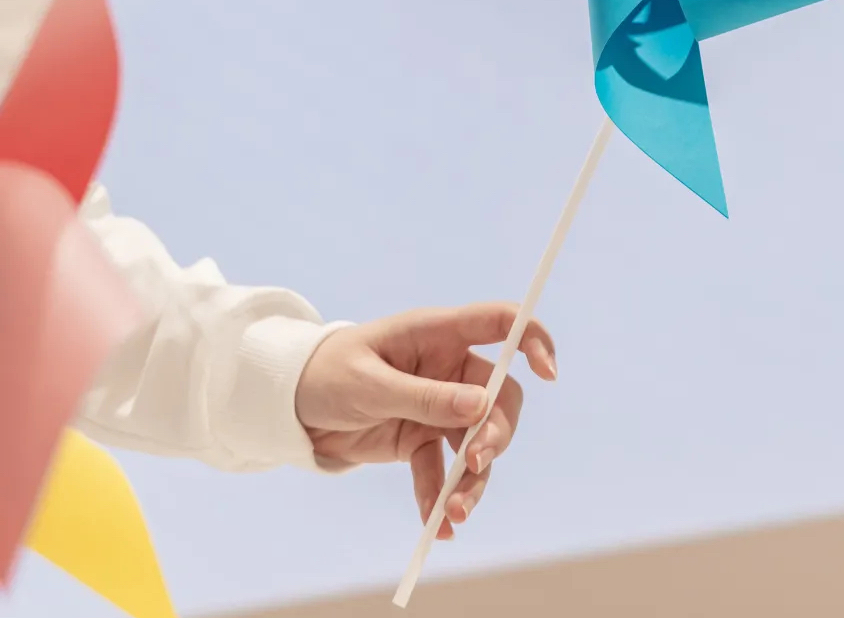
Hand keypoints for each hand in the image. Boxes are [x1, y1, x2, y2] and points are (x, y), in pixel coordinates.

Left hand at [294, 304, 556, 538]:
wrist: (289, 408)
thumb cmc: (326, 374)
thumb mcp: (370, 385)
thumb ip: (425, 397)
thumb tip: (480, 408)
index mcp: (437, 334)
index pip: (500, 323)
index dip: (532, 339)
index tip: (549, 371)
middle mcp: (447, 368)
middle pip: (498, 398)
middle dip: (496, 434)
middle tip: (475, 463)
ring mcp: (437, 406)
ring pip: (478, 442)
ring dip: (472, 479)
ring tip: (454, 513)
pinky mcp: (421, 440)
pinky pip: (444, 471)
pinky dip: (440, 498)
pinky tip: (436, 526)